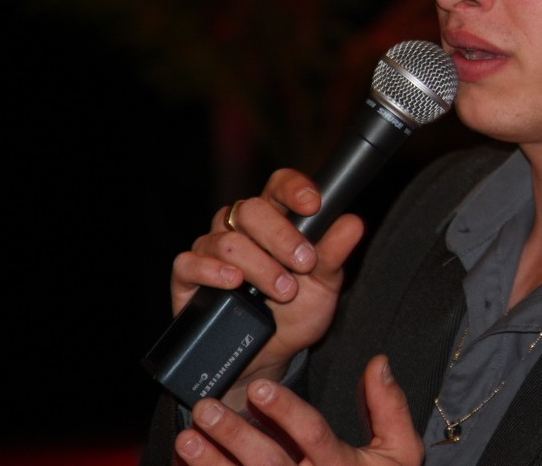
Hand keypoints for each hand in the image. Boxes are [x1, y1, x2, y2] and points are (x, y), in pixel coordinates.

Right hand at [169, 169, 365, 404]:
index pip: (279, 186)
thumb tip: (353, 223)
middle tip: (304, 264)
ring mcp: (211, 249)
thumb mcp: (324, 285)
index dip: (293, 188)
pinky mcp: (188, 276)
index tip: (313, 204)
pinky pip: (189, 262)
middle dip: (281, 236)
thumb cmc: (296, 312)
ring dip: (259, 266)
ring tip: (283, 292)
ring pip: (226, 240)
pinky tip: (233, 283)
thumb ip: (334, 253)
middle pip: (251, 209)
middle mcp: (239, 227)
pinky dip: (212, 272)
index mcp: (275, 219)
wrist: (270, 355)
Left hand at [175, 355, 424, 465]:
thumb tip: (379, 363)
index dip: (286, 412)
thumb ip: (390, 408)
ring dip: (212, 463)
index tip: (260, 388)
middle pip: (268, 463)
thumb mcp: (401, 454)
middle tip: (208, 409)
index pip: (312, 435)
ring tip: (187, 439)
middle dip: (235, 435)